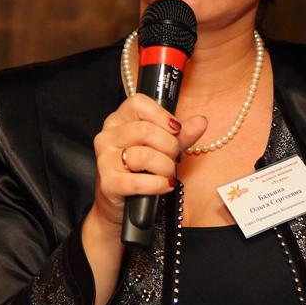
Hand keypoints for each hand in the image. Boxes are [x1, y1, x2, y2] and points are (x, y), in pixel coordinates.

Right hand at [88, 93, 207, 235]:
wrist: (122, 201)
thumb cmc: (142, 169)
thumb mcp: (164, 147)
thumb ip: (182, 134)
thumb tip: (200, 121)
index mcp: (119, 120)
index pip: (138, 103)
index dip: (162, 115)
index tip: (176, 129)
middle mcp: (107, 136)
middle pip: (145, 130)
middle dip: (169, 146)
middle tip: (175, 157)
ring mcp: (105, 159)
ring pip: (143, 156)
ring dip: (165, 167)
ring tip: (168, 173)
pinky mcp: (108, 183)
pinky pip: (138, 181)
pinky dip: (158, 184)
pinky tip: (165, 185)